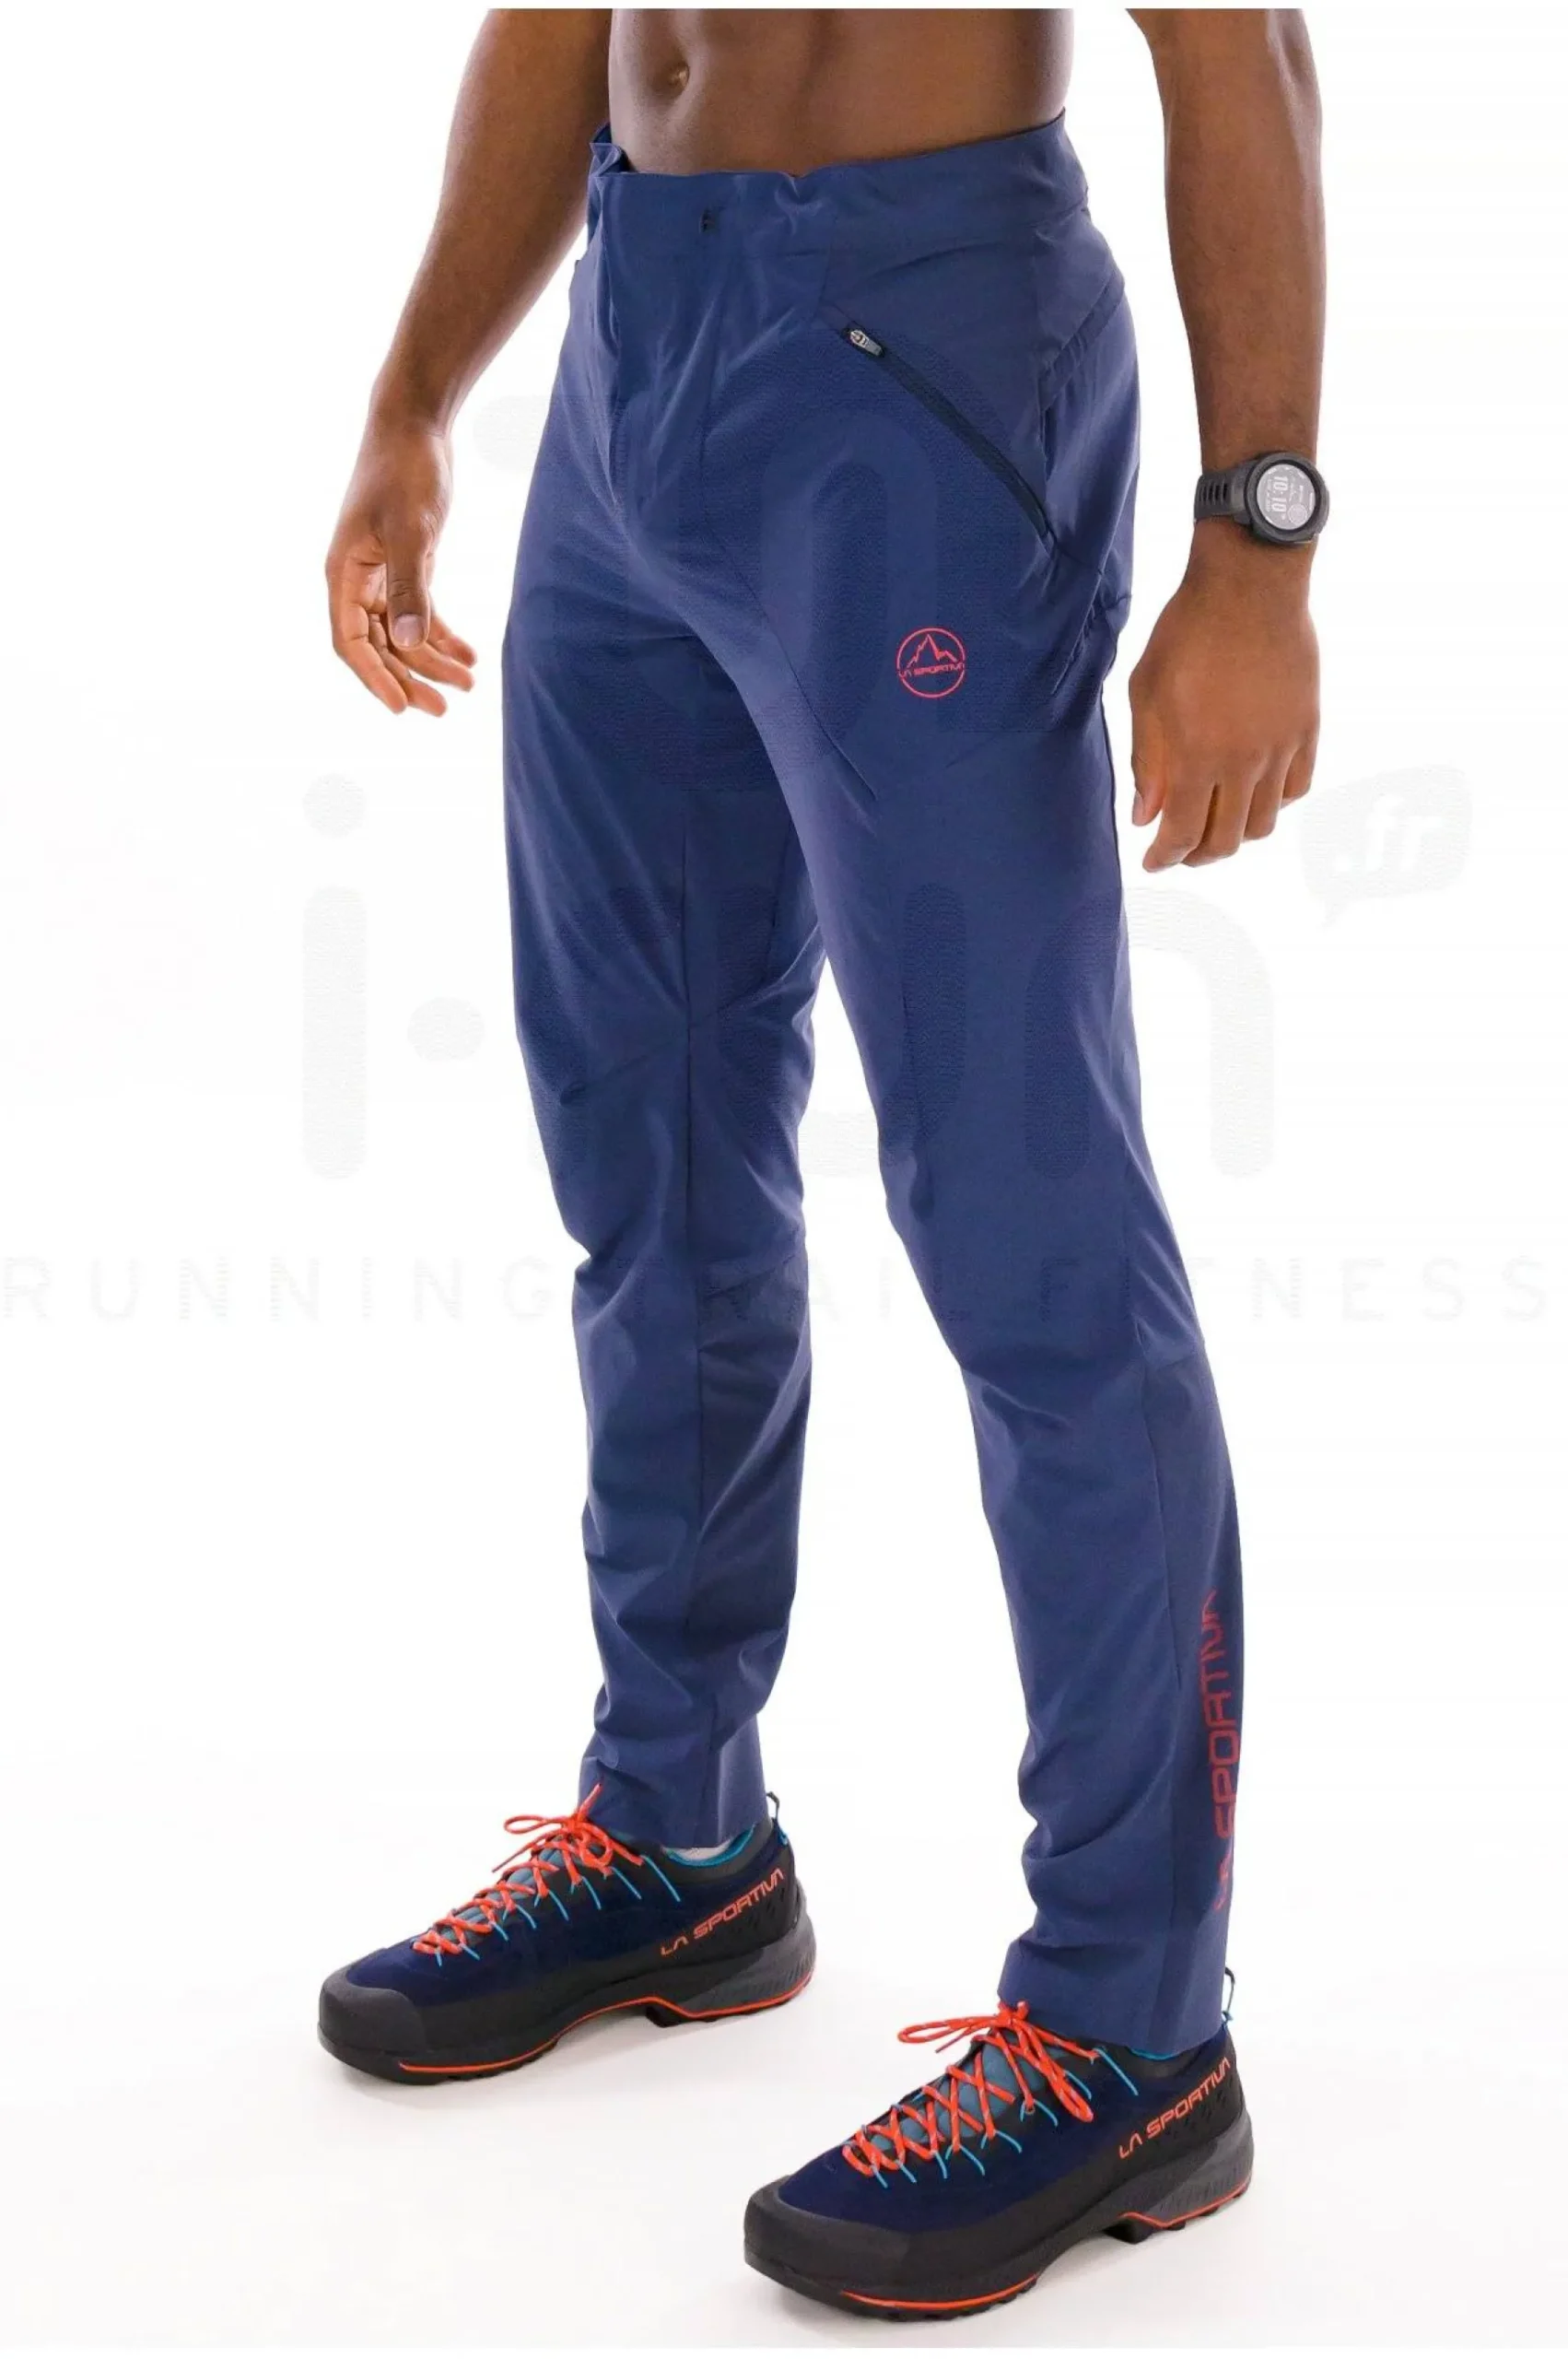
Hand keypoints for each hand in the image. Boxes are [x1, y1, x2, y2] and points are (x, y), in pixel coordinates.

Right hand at [325, 409, 475, 715]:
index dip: (374, 678)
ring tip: (468, 684)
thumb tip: (407, 642)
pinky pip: (418, 612)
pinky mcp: (405, 564)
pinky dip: (441, 635)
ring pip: (401, 633)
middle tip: (445, 709)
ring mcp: (379, 573)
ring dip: (431, 661)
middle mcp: (355, 579)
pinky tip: (468, 655)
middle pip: (377, 646)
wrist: (414, 423)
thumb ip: (410, 587)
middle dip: (410, 678)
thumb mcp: (411, 531)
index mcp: (343, 573)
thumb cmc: (406, 470)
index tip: (402, 708)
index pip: (350, 641)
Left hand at [1128, 531, 1318, 870]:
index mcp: (1196, 757)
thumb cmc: (1188, 633)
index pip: (1181, 834)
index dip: (1164, 858)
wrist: (1250, 586)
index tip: (1152, 862)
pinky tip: (1254, 794)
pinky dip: (1273, 804)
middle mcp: (1243, 763)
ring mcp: (1281, 748)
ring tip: (1216, 823)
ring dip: (1236, 834)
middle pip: (1225, 841)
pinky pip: (1296, 789)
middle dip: (1197, 856)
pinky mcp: (1307, 729)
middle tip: (1180, 851)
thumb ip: (1146, 761)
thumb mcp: (1146, 695)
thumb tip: (1145, 816)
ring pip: (1264, 823)